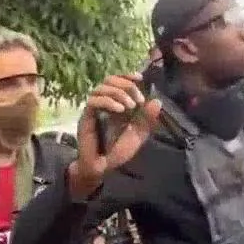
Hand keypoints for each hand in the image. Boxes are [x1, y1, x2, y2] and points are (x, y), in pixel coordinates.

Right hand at [70, 74, 160, 198]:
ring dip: (118, 93)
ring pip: (101, 88)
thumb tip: (157, 101)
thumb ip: (148, 120)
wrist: (103, 167)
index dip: (127, 75)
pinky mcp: (86, 117)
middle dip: (125, 85)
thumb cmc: (118, 151)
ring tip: (129, 106)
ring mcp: (94, 109)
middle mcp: (104, 103)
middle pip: (109, 80)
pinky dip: (108, 101)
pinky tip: (119, 110)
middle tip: (137, 100)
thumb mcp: (138, 135)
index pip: (119, 81)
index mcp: (117, 103)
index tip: (140, 78)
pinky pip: (94, 101)